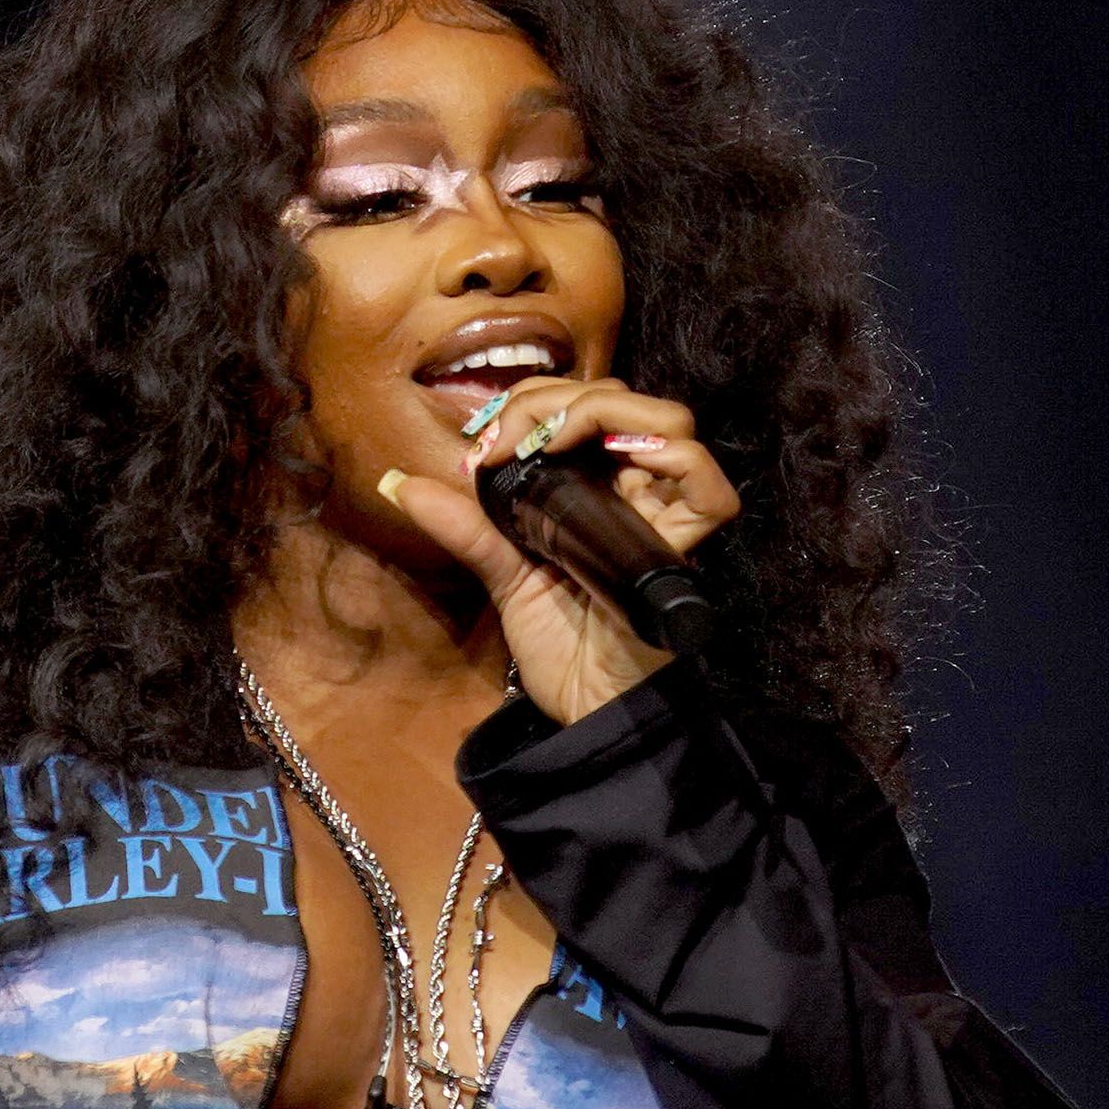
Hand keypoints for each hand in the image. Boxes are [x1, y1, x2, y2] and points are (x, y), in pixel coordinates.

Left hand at [379, 377, 741, 725]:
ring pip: (670, 427)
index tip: (489, 442)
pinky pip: (711, 495)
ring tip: (559, 439)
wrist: (583, 708)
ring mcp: (662, 516)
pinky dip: (680, 461)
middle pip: (625, 402)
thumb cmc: (557, 644)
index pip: (584, 406)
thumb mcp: (501, 575)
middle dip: (564, 400)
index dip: (536, 402)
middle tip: (515, 437)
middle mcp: (633, 492)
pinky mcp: (680, 551)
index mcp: (594, 487)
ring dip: (610, 413)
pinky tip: (627, 458)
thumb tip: (397, 483)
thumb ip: (463, 527)